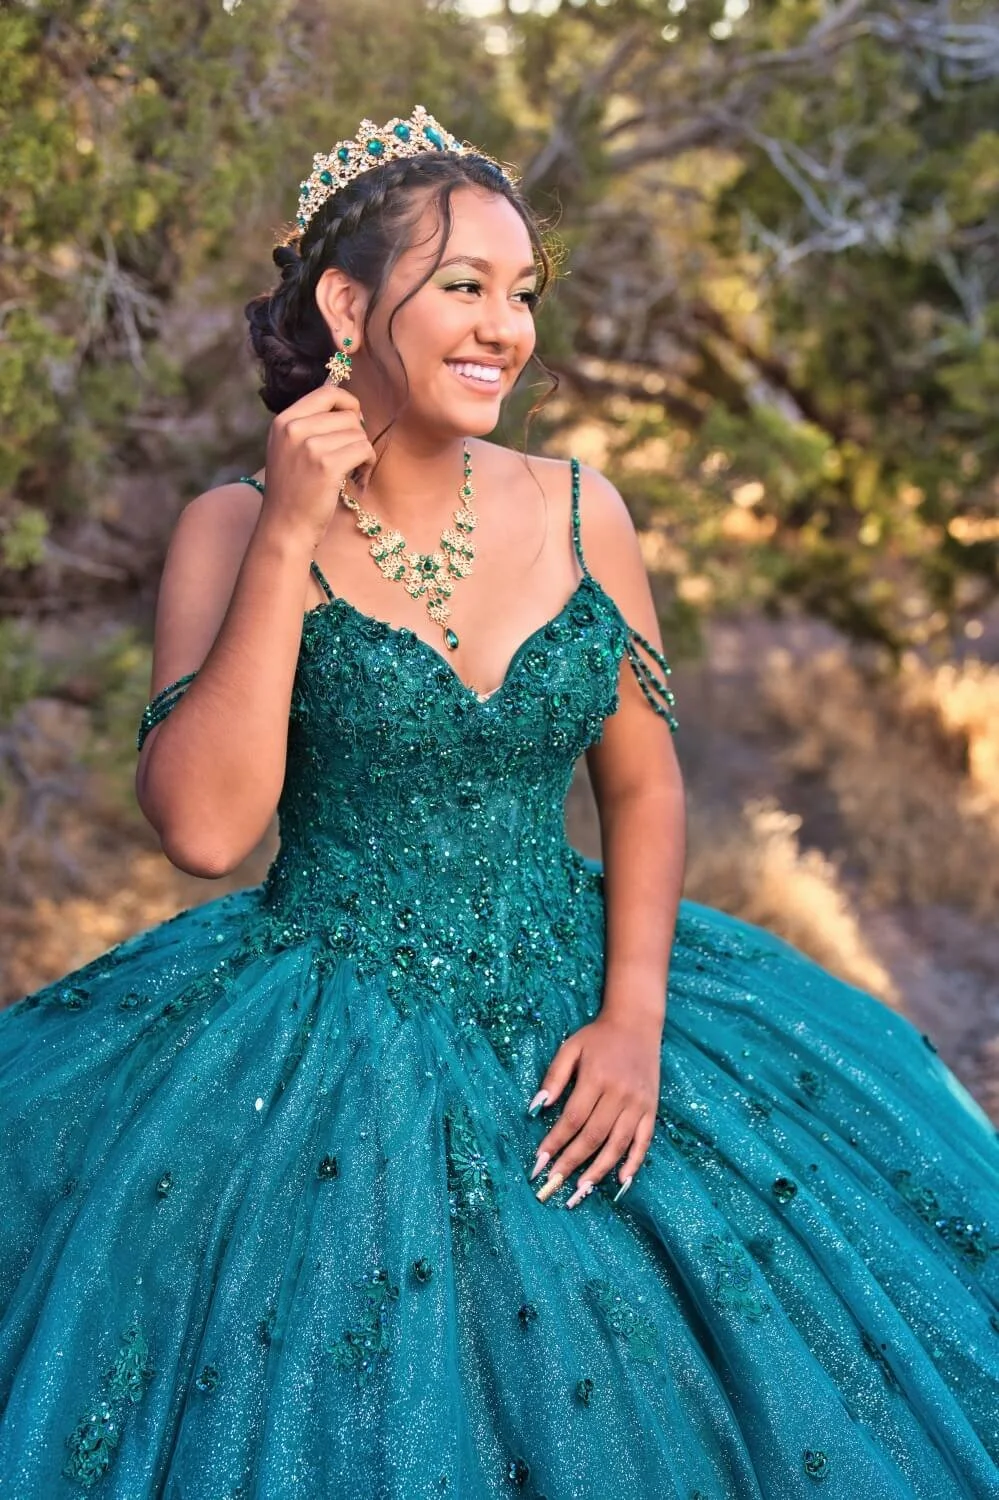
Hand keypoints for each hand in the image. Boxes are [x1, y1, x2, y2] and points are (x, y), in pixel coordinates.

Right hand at [262, 382, 375, 546]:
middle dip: (357, 435)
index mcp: (283, 421)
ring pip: (358, 432)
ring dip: (363, 452)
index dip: (348, 403)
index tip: (354, 421)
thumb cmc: (293, 492)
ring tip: (353, 472)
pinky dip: (368, 464)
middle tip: (352, 459)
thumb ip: (310, 425)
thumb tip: (350, 408)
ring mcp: (309, 446)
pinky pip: (364, 449)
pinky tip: (358, 479)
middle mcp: (293, 429)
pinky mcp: (327, 465)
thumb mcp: (288, 450)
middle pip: (347, 414)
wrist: (285, 527)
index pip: (326, 393)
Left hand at [528, 1014, 660, 1207]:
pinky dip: (633, 1162)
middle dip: (571, 1163)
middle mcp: (619, 1094)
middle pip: (593, 1136)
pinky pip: (644, 1141)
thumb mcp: (570, 1048)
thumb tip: (536, 1108)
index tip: (538, 1162)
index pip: (572, 1119)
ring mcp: (638, 1103)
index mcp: (596, 1078)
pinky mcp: (652, 1109)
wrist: (637, 1023)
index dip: (555, 1143)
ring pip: (618, 1144)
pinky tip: (620, 1181)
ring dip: (598, 1170)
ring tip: (580, 1191)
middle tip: (552, 1186)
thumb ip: (554, 1077)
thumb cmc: (598, 1037)